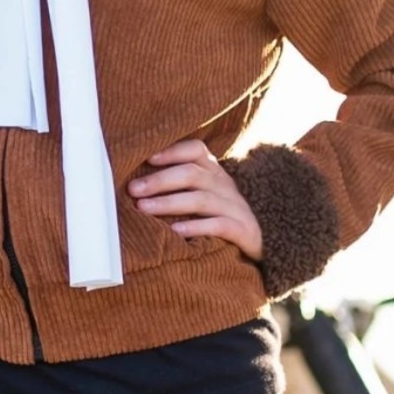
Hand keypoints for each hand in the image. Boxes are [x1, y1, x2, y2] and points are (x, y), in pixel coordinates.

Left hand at [128, 139, 262, 262]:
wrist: (259, 242)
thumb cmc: (217, 217)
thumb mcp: (201, 195)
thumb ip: (177, 185)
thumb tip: (135, 184)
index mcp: (213, 172)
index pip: (196, 150)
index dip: (172, 151)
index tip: (147, 158)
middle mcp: (224, 185)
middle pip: (192, 174)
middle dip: (160, 180)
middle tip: (133, 190)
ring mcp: (235, 207)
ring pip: (202, 199)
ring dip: (169, 203)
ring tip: (144, 209)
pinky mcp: (243, 230)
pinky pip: (220, 225)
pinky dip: (196, 227)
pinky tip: (175, 232)